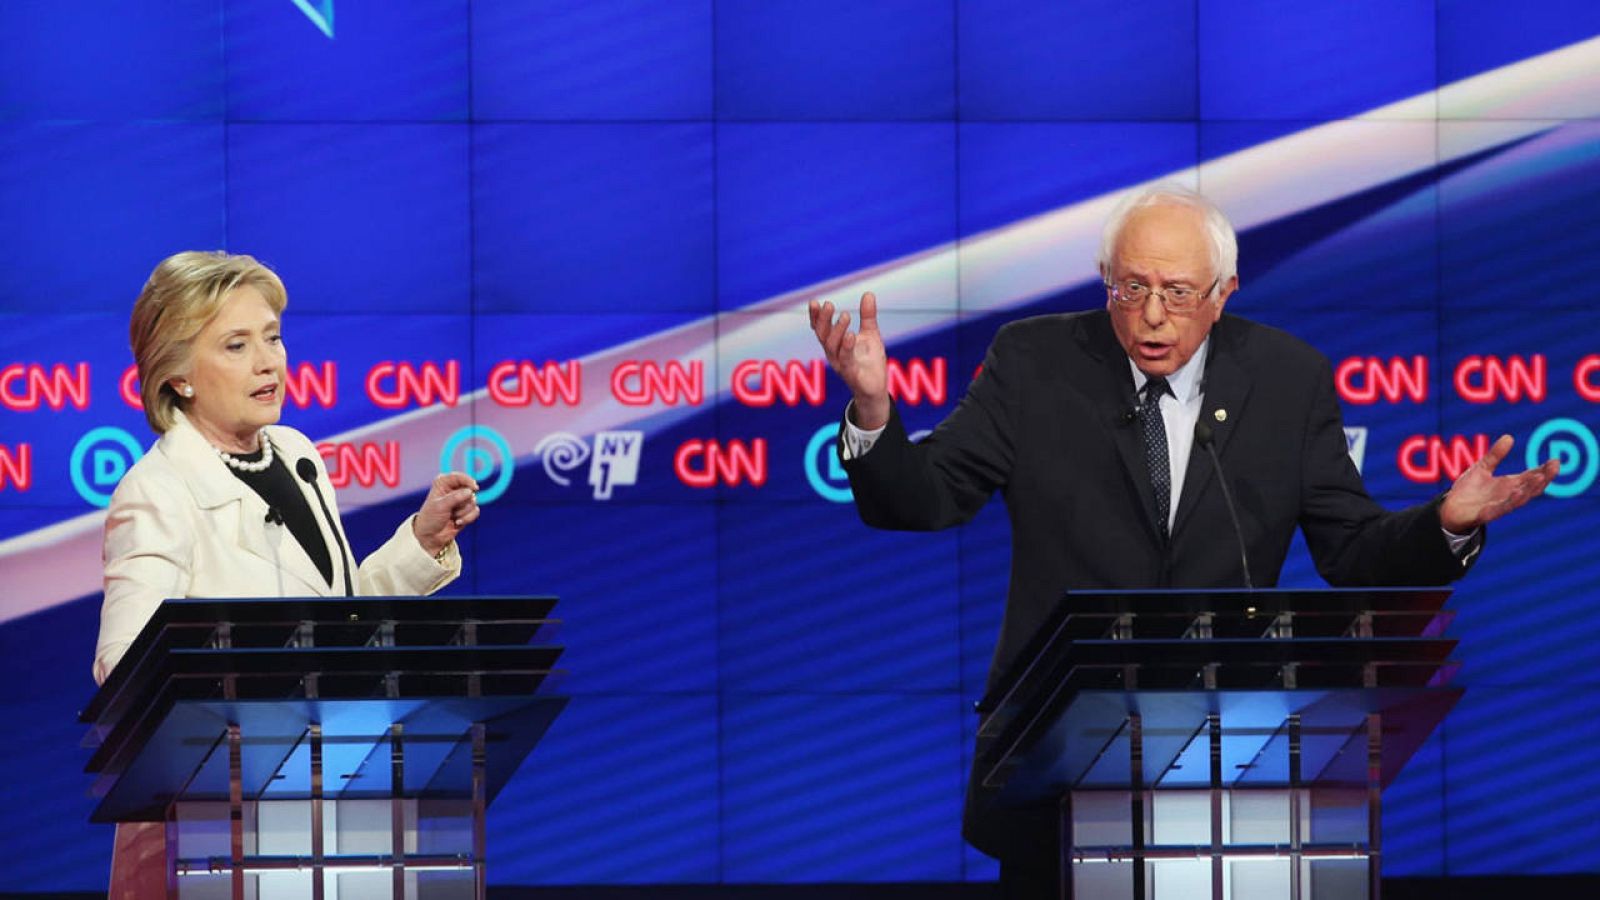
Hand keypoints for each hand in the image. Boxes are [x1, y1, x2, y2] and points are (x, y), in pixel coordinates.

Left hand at [413, 472, 479, 556]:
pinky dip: (468, 518)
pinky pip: (475, 511)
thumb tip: (470, 492)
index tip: (474, 488)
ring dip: (463, 512)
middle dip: (462, 503)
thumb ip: (455, 497)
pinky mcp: (466, 511)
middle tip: (451, 510)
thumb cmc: (431, 518)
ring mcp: (461, 500)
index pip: (458, 477)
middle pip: (469, 491)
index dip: (468, 481)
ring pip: (473, 502)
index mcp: (443, 483)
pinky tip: (458, 522)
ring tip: (452, 517)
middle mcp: (453, 490)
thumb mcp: (440, 506)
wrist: (431, 536)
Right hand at [809, 291, 889, 427]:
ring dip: (837, 330)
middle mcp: (833, 354)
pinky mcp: (851, 374)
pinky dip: (846, 347)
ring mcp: (840, 364)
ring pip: (832, 346)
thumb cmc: (870, 361)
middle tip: (829, 304)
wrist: (877, 386)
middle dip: (823, 320)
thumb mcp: (870, 334)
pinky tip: (850, 335)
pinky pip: (846, 359)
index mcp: (835, 343)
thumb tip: (868, 293)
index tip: (814, 302)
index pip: (821, 328)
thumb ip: (867, 316)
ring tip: (845, 315)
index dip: (816, 316)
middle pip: (823, 335)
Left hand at [1439, 434, 1559, 532]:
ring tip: (1542, 477)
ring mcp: (1500, 505)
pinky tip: (1519, 491)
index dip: (1544, 469)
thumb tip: (1509, 437)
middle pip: (1531, 486)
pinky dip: (1512, 500)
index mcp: (1509, 484)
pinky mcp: (1488, 514)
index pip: (1531, 476)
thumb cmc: (1468, 490)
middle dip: (1544, 477)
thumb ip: (1495, 455)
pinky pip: (1503, 508)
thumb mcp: (1482, 468)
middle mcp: (1508, 495)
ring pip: (1521, 497)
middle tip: (1555, 466)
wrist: (1450, 509)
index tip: (1555, 460)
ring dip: (1532, 488)